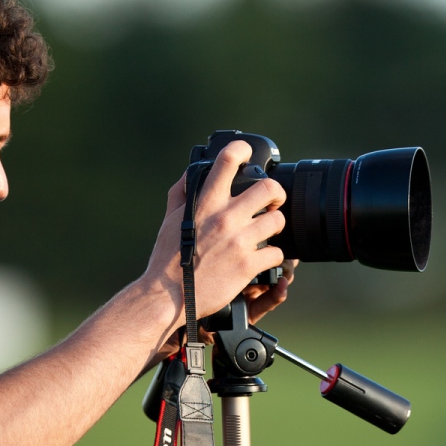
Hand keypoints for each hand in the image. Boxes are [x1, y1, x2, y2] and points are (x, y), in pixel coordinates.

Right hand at [143, 140, 289, 337]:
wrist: (169, 295)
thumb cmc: (167, 259)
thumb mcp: (170, 219)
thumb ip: (182, 194)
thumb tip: (191, 175)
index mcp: (205, 203)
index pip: (226, 161)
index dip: (241, 150)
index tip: (246, 153)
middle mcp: (225, 217)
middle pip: (268, 188)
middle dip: (276, 194)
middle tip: (273, 202)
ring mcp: (239, 241)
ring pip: (278, 220)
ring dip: (276, 226)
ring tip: (268, 233)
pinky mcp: (248, 265)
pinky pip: (277, 253)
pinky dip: (273, 256)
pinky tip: (264, 258)